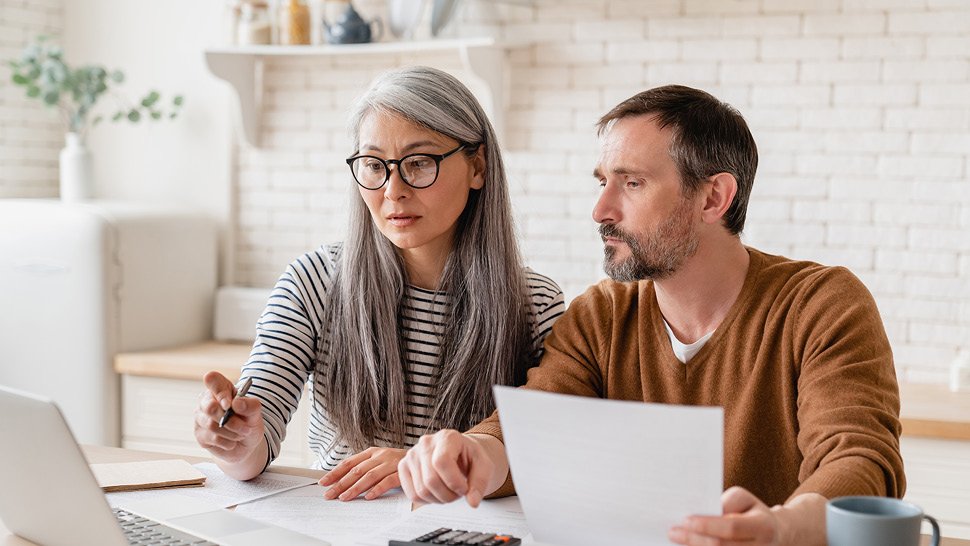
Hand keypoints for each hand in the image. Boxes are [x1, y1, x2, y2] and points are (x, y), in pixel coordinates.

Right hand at [194, 371, 264, 463]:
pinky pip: (212, 438)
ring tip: (242, 434)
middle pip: (210, 407)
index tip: (230, 404)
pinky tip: (232, 441)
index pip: (212, 379)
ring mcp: (200, 418)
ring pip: (211, 425)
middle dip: (231, 421)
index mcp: (221, 388)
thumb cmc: (249, 421)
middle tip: (245, 428)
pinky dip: (228, 442)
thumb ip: (250, 405)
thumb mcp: (255, 412)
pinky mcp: (200, 435)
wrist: (246, 443)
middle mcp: (207, 401)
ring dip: (232, 432)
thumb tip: (236, 403)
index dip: (220, 392)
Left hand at [319, 447, 405, 500]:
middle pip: (357, 470)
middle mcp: (380, 456)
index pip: (349, 462)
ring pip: (369, 476)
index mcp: (371, 452)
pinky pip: (387, 481)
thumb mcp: (378, 460)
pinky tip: (368, 497)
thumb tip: (340, 481)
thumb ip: (363, 467)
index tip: (323, 482)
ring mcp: (391, 463)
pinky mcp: (401, 472)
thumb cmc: (395, 462)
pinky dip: (377, 489)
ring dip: (355, 488)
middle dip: (341, 483)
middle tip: (330, 494)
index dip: (335, 472)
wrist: (421, 457)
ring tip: (345, 497)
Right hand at [397, 429, 495, 507]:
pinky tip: (437, 492)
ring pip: (421, 490)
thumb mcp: (484, 467)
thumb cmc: (470, 458)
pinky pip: (412, 494)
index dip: (454, 482)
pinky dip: (427, 500)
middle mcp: (426, 443)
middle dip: (448, 495)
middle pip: (430, 480)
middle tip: (458, 492)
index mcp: (447, 437)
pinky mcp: (404, 466)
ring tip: (449, 491)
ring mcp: (412, 454)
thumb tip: (473, 501)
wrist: (460, 454)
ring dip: (439, 499)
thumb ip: (480, 483)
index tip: (464, 488)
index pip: (441, 462)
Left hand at [668, 487, 825, 545]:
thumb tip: (704, 512)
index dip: (707, 525)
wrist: (778, 535)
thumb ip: (727, 503)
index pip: (731, 528)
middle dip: (694, 540)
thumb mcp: (745, 499)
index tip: (685, 520)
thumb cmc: (753, 512)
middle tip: (673, 532)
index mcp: (763, 527)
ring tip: (677, 541)